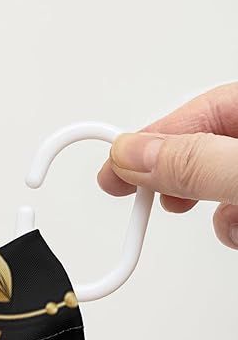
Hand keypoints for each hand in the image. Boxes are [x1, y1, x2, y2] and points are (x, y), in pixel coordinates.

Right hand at [98, 82, 237, 249]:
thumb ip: (194, 162)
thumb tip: (132, 155)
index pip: (198, 109)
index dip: (150, 137)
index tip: (113, 168)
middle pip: (203, 143)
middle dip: (170, 173)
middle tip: (133, 192)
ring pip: (217, 179)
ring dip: (201, 204)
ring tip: (205, 218)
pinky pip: (235, 206)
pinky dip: (227, 224)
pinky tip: (232, 230)